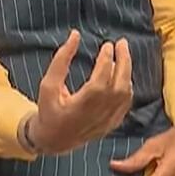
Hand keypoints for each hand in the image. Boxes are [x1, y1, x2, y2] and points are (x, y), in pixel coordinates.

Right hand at [28, 31, 132, 154]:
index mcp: (80, 108)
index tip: (107, 45)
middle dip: (124, 62)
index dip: (106, 61)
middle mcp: (97, 116)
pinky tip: (122, 74)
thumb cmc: (49, 110)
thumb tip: (75, 35)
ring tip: (121, 55)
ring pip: (125, 94)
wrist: (53, 140)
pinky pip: (125, 103)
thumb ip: (60, 61)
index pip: (100, 81)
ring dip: (126, 72)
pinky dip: (127, 86)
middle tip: (122, 43)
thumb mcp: (47, 85)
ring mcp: (107, 122)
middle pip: (120, 87)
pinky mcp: (112, 124)